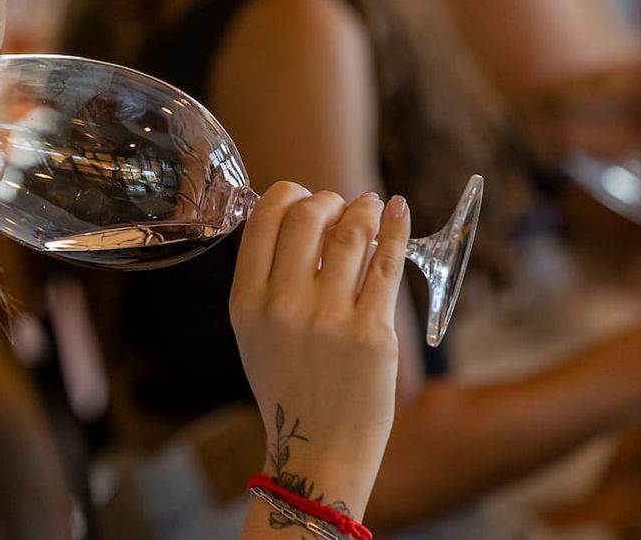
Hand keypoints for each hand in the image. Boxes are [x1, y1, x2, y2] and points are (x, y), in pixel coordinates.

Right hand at [230, 183, 410, 517]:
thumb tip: (298, 219)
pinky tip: (399, 212)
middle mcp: (282, 306)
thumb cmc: (288, 388)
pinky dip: (397, 228)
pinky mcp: (372, 333)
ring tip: (372, 208)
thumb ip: (265, 281)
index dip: (288, 195)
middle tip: (342, 207)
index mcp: (246, 304)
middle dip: (328, 200)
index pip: (262, 221)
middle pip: (307, 216)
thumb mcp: (254, 335)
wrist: (317, 450)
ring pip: (351, 233)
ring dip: (365, 209)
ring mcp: (328, 319)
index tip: (304, 196)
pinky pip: (387, 263)